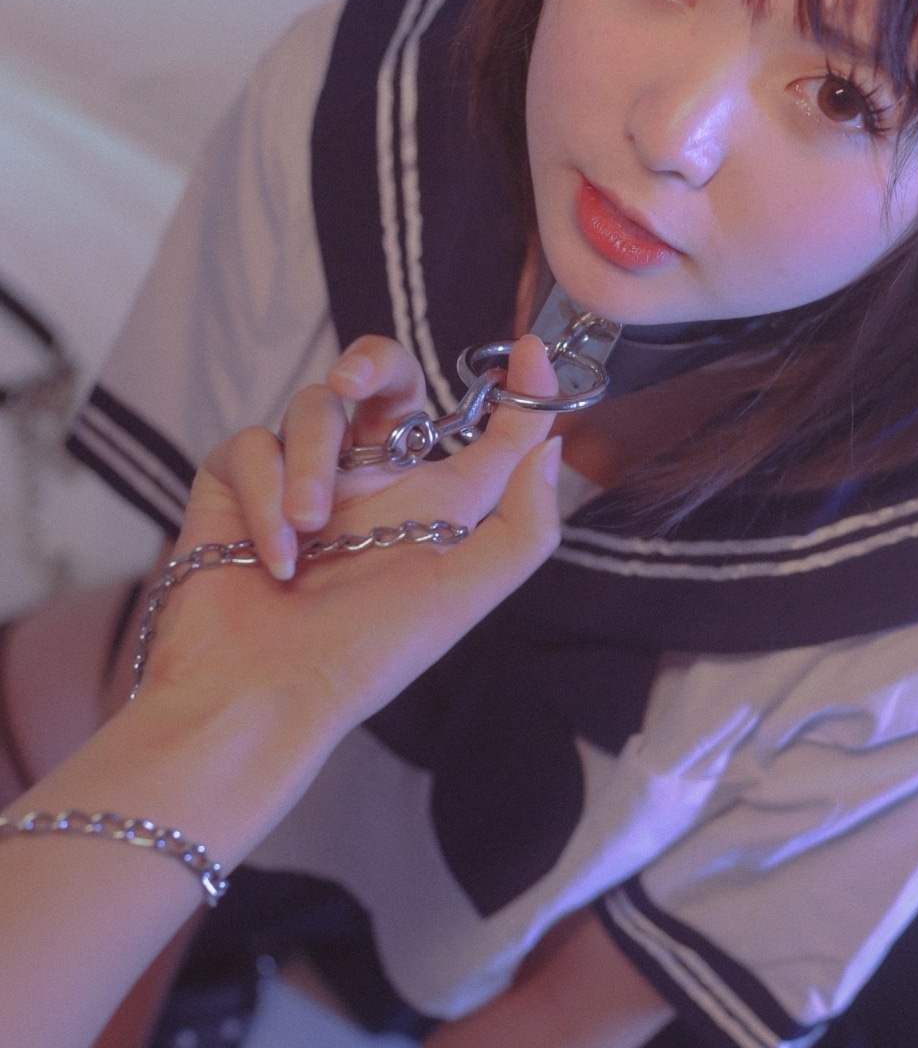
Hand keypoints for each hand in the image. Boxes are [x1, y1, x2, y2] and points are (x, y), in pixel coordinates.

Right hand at [141, 333, 560, 738]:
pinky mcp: (235, 484)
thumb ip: (521, 526)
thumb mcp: (462, 596)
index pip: (485, 430)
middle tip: (355, 384)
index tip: (530, 353)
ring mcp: (301, 477)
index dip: (517, 388)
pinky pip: (251, 444)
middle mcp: (371, 482)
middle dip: (373, 361)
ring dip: (312, 462)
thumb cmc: (361, 656)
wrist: (259, 694)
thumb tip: (551, 446)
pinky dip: (264, 496)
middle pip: (385, 379)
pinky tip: (273, 557)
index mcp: (433, 506)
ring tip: (310, 529)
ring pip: (315, 407)